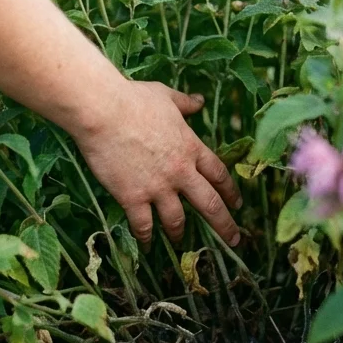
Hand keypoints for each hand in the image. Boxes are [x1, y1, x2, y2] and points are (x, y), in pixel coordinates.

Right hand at [67, 80, 242, 246]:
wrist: (104, 112)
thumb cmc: (134, 100)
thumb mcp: (167, 97)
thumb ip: (185, 103)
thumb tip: (199, 101)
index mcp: (192, 148)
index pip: (219, 174)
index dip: (231, 191)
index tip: (238, 204)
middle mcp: (180, 172)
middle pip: (210, 204)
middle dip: (224, 225)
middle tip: (234, 239)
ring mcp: (157, 187)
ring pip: (177, 219)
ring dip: (180, 233)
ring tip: (181, 243)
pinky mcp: (132, 197)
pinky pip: (143, 224)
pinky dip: (146, 237)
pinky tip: (147, 245)